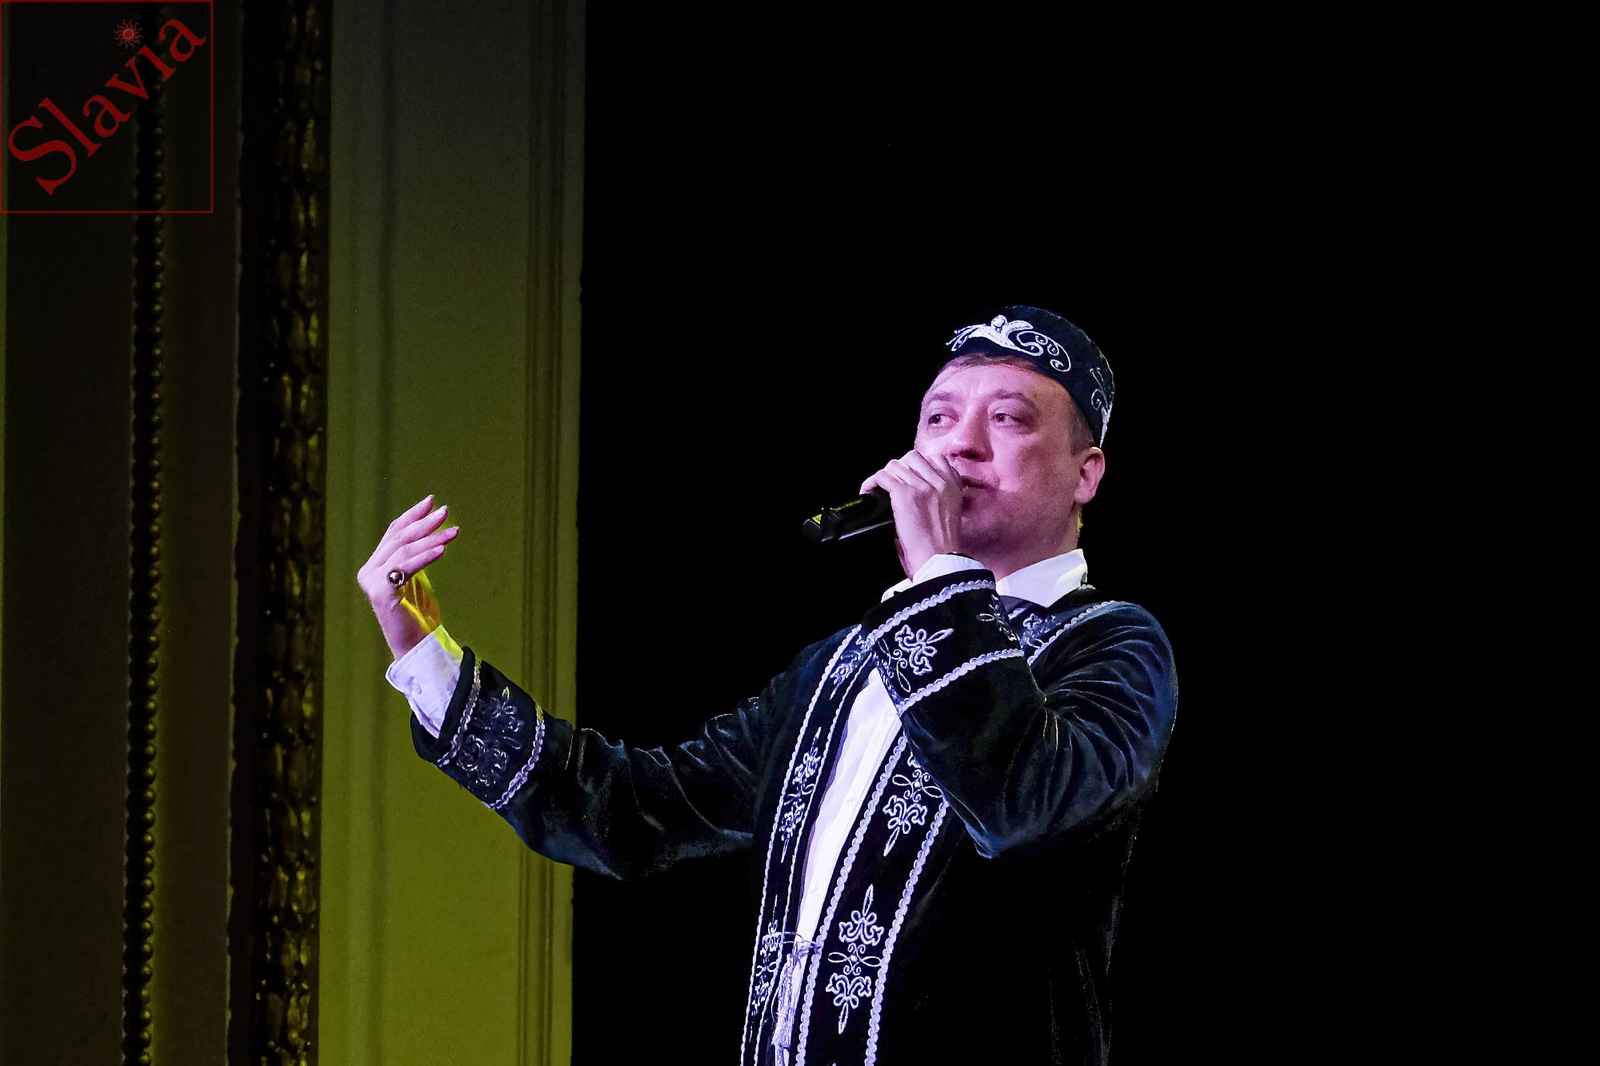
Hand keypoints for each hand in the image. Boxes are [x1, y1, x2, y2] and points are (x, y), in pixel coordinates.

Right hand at [357, 495, 459, 659]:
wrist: (413, 645)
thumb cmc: (417, 613)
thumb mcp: (414, 578)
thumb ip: (413, 558)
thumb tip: (430, 530)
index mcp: (375, 565)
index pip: (393, 532)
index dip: (411, 515)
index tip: (431, 501)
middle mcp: (369, 571)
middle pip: (399, 538)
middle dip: (423, 523)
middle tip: (445, 511)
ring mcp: (372, 582)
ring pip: (404, 551)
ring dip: (431, 539)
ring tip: (453, 532)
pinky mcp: (381, 593)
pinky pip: (406, 568)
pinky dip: (425, 556)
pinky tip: (442, 549)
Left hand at [859, 450, 963, 577]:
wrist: (939, 560)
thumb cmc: (942, 546)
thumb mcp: (951, 512)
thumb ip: (941, 495)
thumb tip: (921, 487)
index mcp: (953, 486)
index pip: (935, 458)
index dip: (918, 465)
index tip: (909, 475)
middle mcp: (939, 481)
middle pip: (912, 457)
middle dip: (900, 468)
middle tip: (893, 483)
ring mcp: (922, 486)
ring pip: (895, 465)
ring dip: (885, 476)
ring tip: (879, 488)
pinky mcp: (905, 495)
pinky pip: (883, 477)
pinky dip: (871, 483)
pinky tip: (868, 492)